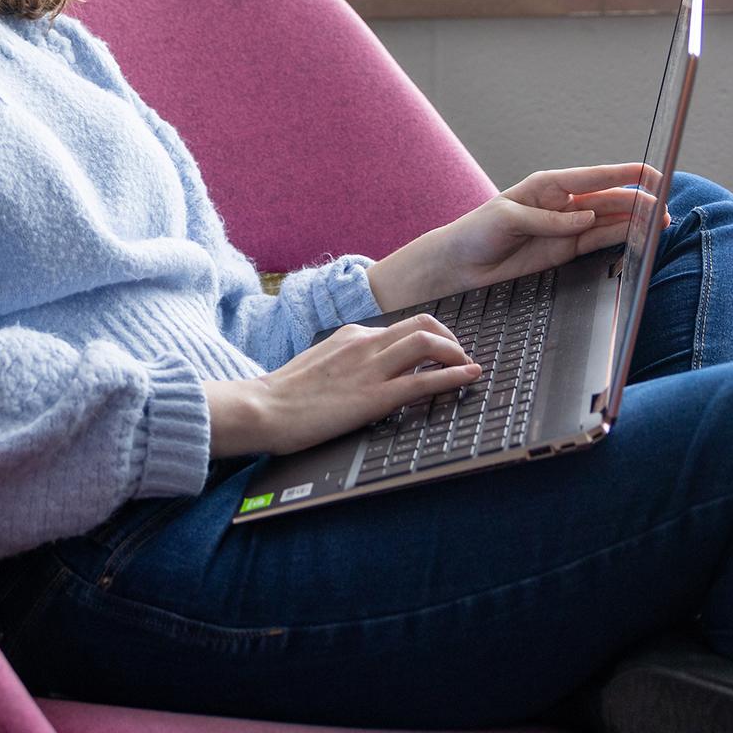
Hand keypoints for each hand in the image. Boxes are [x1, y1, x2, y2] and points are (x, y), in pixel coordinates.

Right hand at [241, 314, 482, 455]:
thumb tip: (364, 370)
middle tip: (461, 354)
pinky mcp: (374, 397)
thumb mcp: (319, 363)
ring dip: (456, 352)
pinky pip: (423, 381)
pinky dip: (454, 376)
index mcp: (351, 335)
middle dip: (450, 336)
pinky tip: (469, 377)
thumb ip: (345, 360)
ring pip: (427, 343)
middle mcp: (364, 343)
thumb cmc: (284, 394)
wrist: (262, 408)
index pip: (400, 326)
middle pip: (422, 323)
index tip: (440, 348)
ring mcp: (370, 368)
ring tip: (469, 365)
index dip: (428, 335)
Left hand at [372, 163, 669, 309]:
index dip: (629, 175)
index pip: (598, 175)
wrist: (459, 265)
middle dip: (640, 203)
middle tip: (665, 214)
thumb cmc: (475, 232)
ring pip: (611, 220)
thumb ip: (548, 219)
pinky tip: (639, 240)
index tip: (655, 177)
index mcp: (549, 184)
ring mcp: (567, 226)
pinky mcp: (565, 249)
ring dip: (636, 223)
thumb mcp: (508, 219)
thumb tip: (585, 218)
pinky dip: (620, 240)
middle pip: (612, 198)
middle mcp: (564, 202)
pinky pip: (599, 242)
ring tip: (660, 228)